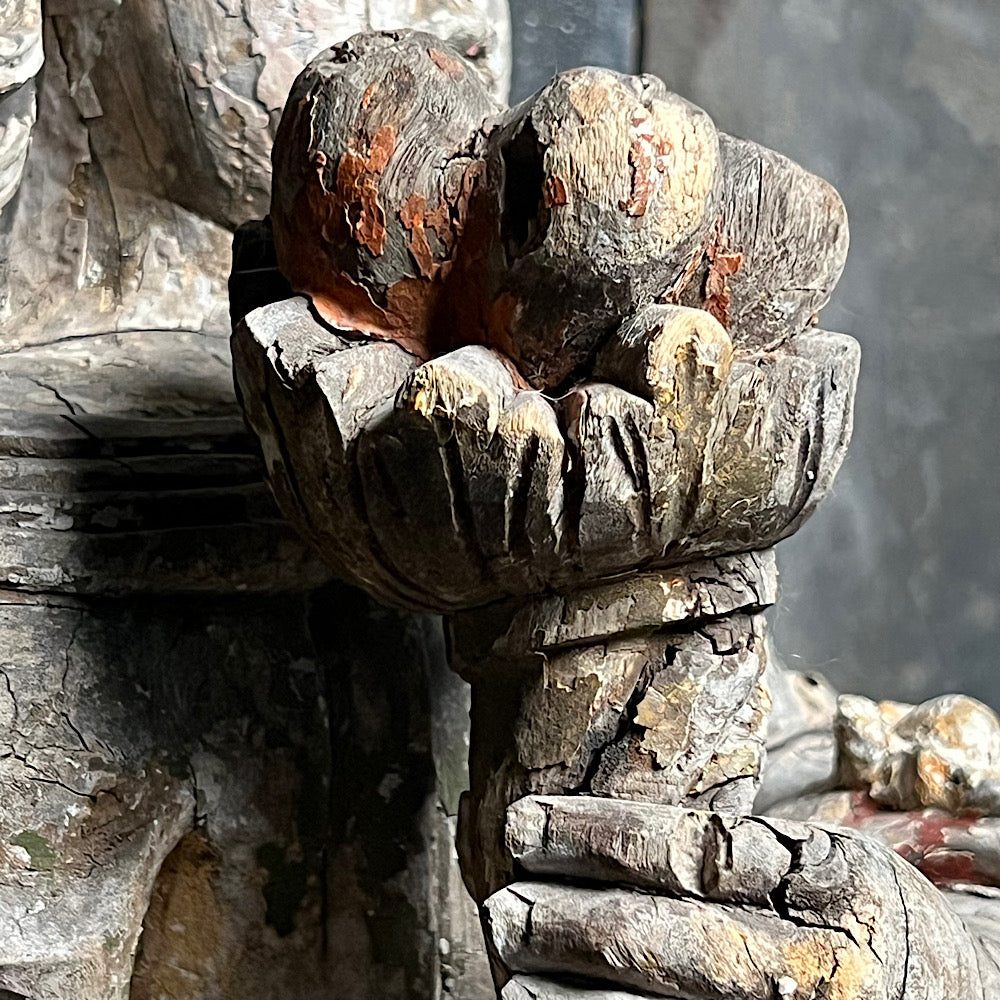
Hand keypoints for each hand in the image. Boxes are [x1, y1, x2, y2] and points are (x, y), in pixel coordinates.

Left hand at [485, 795, 999, 998]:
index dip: (593, 834)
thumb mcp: (828, 863)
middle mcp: (816, 963)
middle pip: (659, 936)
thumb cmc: (873, 923)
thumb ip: (747, 852)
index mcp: (830, 881)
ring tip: (511, 965)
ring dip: (568, 990)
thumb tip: (616, 837)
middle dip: (563, 919)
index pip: (687, 848)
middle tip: (500, 905)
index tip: (524, 825)